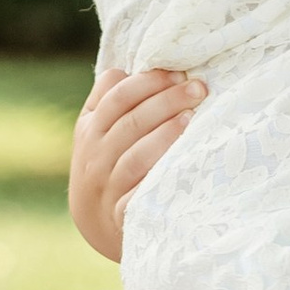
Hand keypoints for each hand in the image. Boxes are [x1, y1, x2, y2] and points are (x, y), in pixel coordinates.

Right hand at [69, 63, 202, 259]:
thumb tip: (131, 67)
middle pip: (131, 122)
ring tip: (191, 118)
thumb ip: (107, 98)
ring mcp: (108, 186)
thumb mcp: (94, 130)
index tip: (179, 73)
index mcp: (90, 129)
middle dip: (167, 101)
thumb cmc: (104, 163)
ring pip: (135, 157)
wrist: (94, 222)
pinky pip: (141, 194)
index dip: (149, 82)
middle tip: (199, 89)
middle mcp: (95, 156)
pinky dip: (159, 177)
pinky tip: (181, 163)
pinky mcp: (122, 213)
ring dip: (165, 135)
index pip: (117, 97)